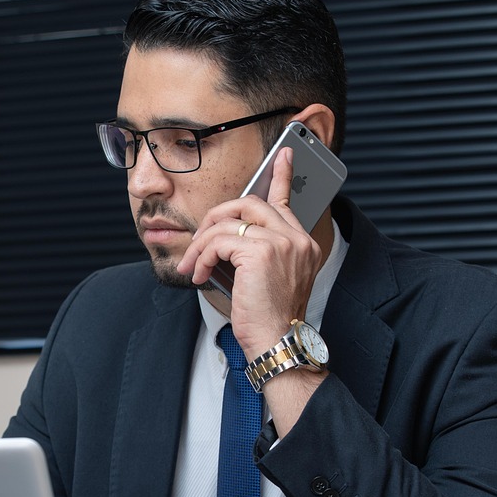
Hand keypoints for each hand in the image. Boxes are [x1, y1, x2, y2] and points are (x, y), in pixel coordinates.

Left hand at [176, 146, 322, 354]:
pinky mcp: (260, 252)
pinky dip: (202, 258)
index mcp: (303, 244)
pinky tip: (200, 275)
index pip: (288, 201)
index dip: (282, 176)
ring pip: (228, 222)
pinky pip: (218, 242)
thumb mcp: (267, 280)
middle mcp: (296, 239)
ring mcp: (280, 243)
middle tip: (199, 239)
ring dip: (202, 244)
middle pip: (250, 203)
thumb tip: (224, 237)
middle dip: (216, 216)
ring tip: (194, 266)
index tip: (284, 155)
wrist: (277, 341)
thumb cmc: (269, 319)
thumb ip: (257, 252)